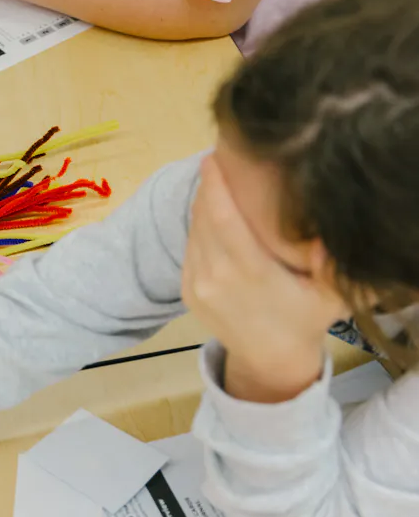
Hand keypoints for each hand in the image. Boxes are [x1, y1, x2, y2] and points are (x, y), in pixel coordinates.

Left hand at [182, 157, 345, 401]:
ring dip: (202, 205)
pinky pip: (190, 248)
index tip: (213, 157)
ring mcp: (197, 284)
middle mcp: (215, 277)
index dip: (215, 186)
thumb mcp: (329, 295)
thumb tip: (320, 234)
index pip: (222, 219)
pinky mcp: (186, 290)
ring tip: (216, 181)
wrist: (270, 359)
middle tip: (219, 159)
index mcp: (249, 273)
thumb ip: (329, 264)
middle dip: (208, 187)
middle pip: (203, 219)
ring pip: (194, 231)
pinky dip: (198, 227)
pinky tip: (211, 213)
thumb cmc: (306, 319)